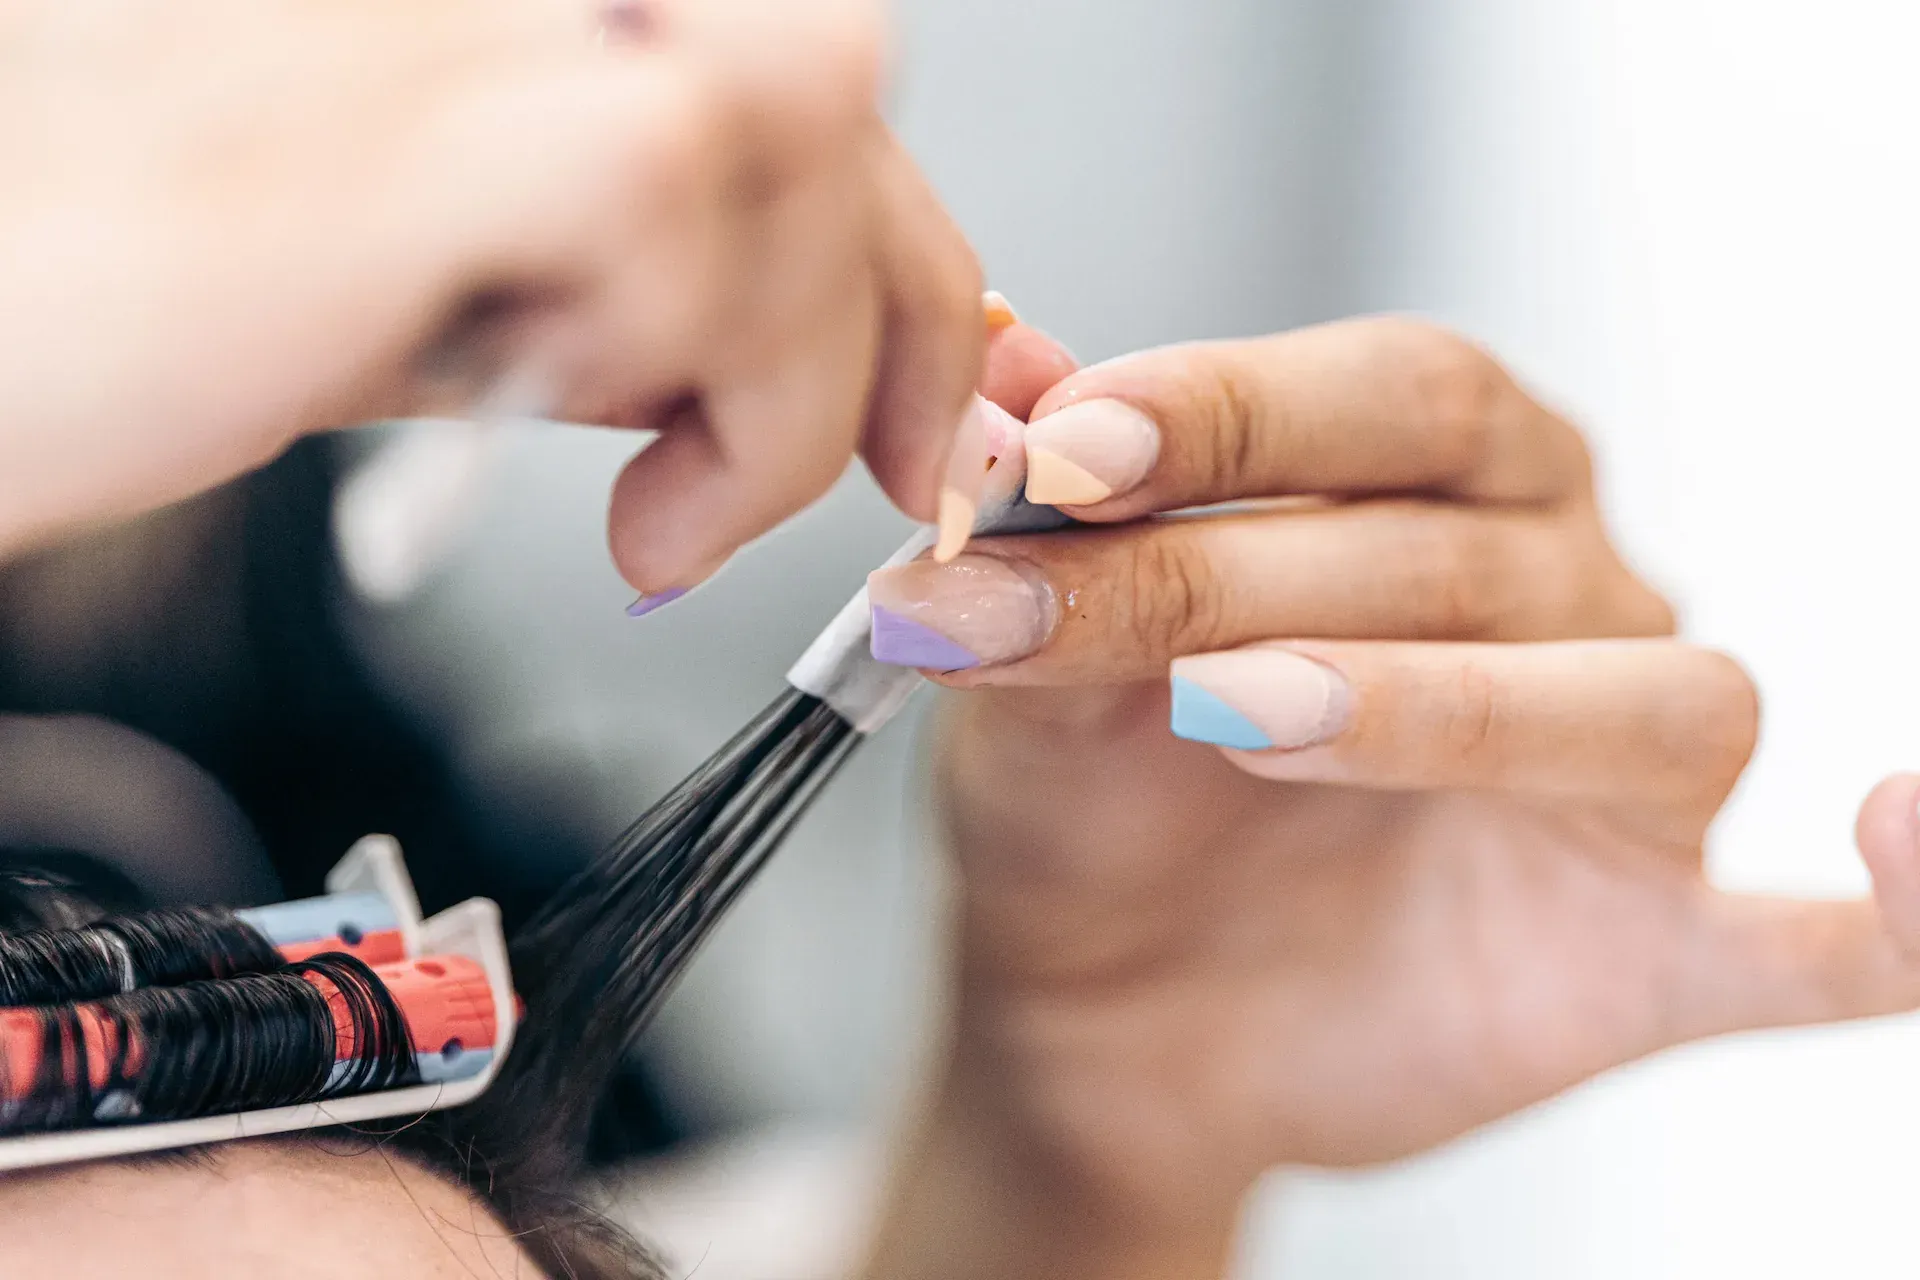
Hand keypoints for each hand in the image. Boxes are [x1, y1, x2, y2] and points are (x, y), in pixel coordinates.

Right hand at [0, 0, 982, 594]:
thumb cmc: (155, 307)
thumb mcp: (456, 276)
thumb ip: (634, 273)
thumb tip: (813, 339)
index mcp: (533, 6)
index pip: (801, 74)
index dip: (897, 243)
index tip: (907, 406)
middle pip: (837, 78)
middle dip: (891, 315)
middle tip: (834, 476)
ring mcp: (453, 19)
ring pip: (802, 122)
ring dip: (787, 365)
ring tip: (666, 510)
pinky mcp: (400, 122)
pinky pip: (667, 193)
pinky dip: (696, 368)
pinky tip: (600, 471)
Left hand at [860, 318, 1919, 1278]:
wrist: (1101, 1018)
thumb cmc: (1091, 808)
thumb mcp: (1041, 676)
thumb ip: (1053, 543)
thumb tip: (1008, 372)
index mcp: (1441, 478)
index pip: (1389, 393)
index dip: (1234, 406)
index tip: (1068, 450)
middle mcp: (1567, 590)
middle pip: (1460, 542)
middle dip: (1237, 577)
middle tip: (1049, 624)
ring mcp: (1623, 776)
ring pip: (1625, 702)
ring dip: (1445, 704)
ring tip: (1247, 718)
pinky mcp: (1654, 949)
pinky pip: (1826, 947)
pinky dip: (1896, 913)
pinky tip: (1900, 840)